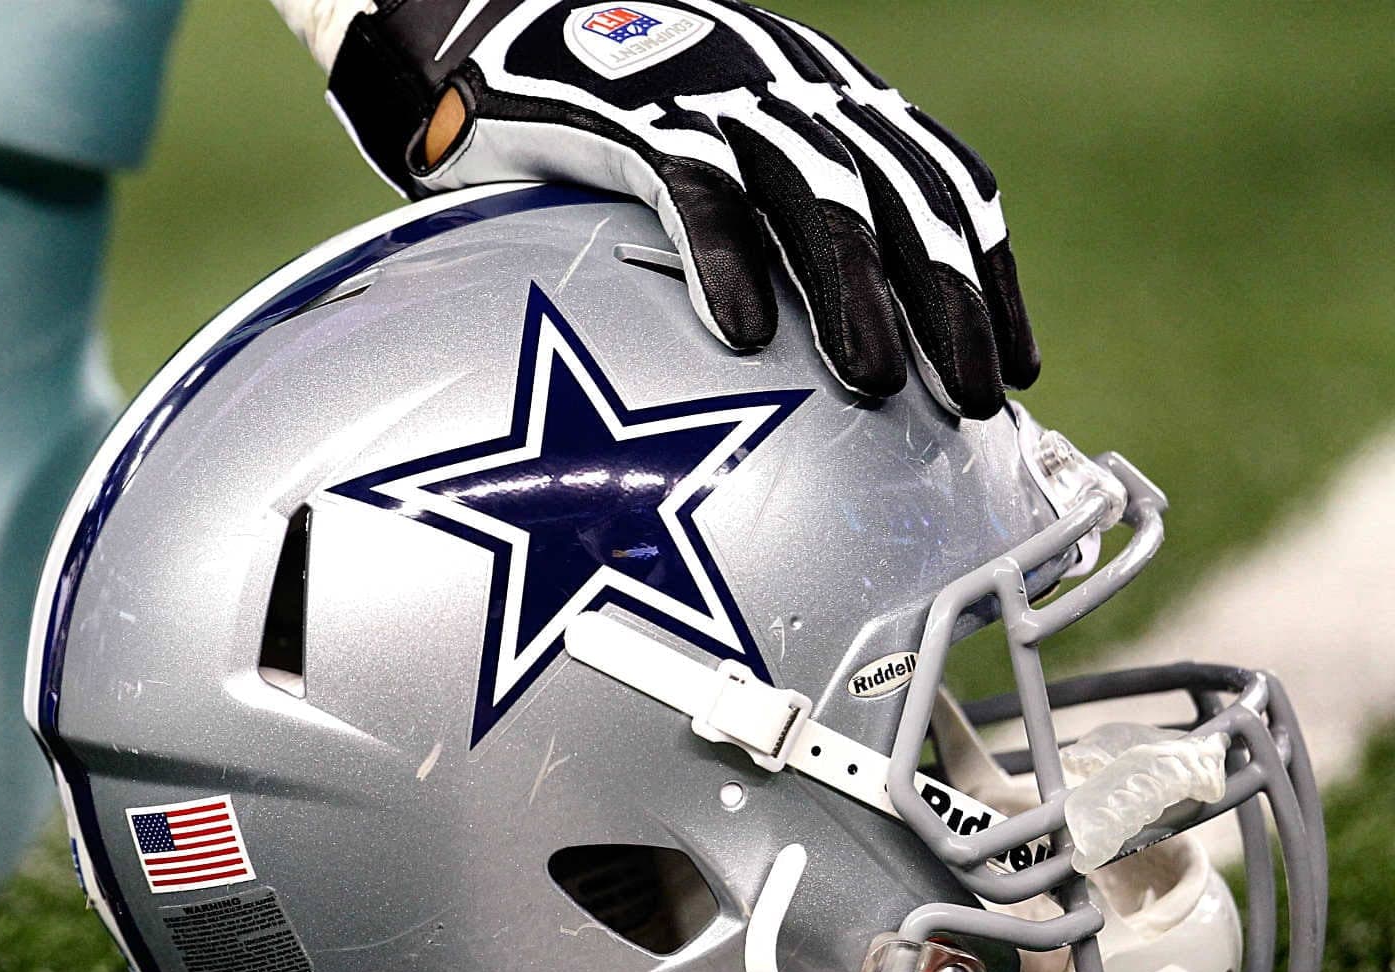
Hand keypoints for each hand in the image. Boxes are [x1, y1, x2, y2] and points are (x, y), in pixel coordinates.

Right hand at [327, 0, 1036, 417]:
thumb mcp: (712, 153)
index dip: (986, 276)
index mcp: (826, 96)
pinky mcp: (632, 110)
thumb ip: (769, 227)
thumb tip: (802, 365)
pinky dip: (722, 257)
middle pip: (899, 192)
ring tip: (876, 384)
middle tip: (970, 402)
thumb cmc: (601, 119)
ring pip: (815, 188)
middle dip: (946, 300)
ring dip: (855, 290)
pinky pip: (693, 185)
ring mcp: (717, 90)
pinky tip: (743, 335)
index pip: (938, 179)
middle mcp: (792, 84)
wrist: (488, 19)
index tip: (1015, 372)